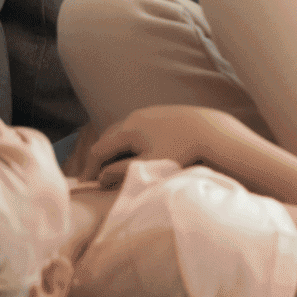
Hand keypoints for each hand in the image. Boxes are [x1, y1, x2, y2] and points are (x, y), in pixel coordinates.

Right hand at [76, 105, 213, 180]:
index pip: (99, 149)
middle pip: (107, 138)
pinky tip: (133, 152)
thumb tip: (101, 177)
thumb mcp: (149, 165)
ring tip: (111, 165)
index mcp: (128, 129)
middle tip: (95, 175)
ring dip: (113, 148)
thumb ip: (122, 172)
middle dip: (99, 157)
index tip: (86, 185)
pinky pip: (135, 127)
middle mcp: (133, 117)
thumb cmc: (181, 150)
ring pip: (121, 131)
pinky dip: (127, 141)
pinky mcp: (159, 112)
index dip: (90, 168)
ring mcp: (146, 112)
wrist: (210, 130)